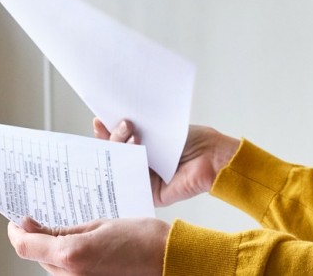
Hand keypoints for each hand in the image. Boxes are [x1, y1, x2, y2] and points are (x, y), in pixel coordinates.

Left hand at [7, 216, 168, 275]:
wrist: (167, 259)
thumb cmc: (141, 239)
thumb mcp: (98, 224)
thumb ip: (61, 229)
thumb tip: (30, 225)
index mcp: (71, 254)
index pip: (25, 245)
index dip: (16, 231)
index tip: (17, 219)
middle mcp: (71, 275)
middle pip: (36, 256)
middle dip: (34, 238)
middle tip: (40, 219)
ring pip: (49, 265)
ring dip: (49, 249)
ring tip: (63, 230)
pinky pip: (65, 272)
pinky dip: (64, 258)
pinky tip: (76, 244)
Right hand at [94, 118, 240, 206]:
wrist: (213, 157)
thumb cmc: (194, 141)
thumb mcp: (160, 130)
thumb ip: (138, 129)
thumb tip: (115, 120)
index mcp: (145, 147)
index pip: (119, 140)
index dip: (107, 132)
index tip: (99, 120)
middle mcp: (143, 163)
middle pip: (115, 153)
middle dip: (112, 137)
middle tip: (124, 125)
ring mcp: (145, 178)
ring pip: (120, 167)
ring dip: (120, 149)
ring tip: (130, 134)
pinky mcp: (149, 192)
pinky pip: (130, 184)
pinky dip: (125, 169)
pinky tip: (126, 155)